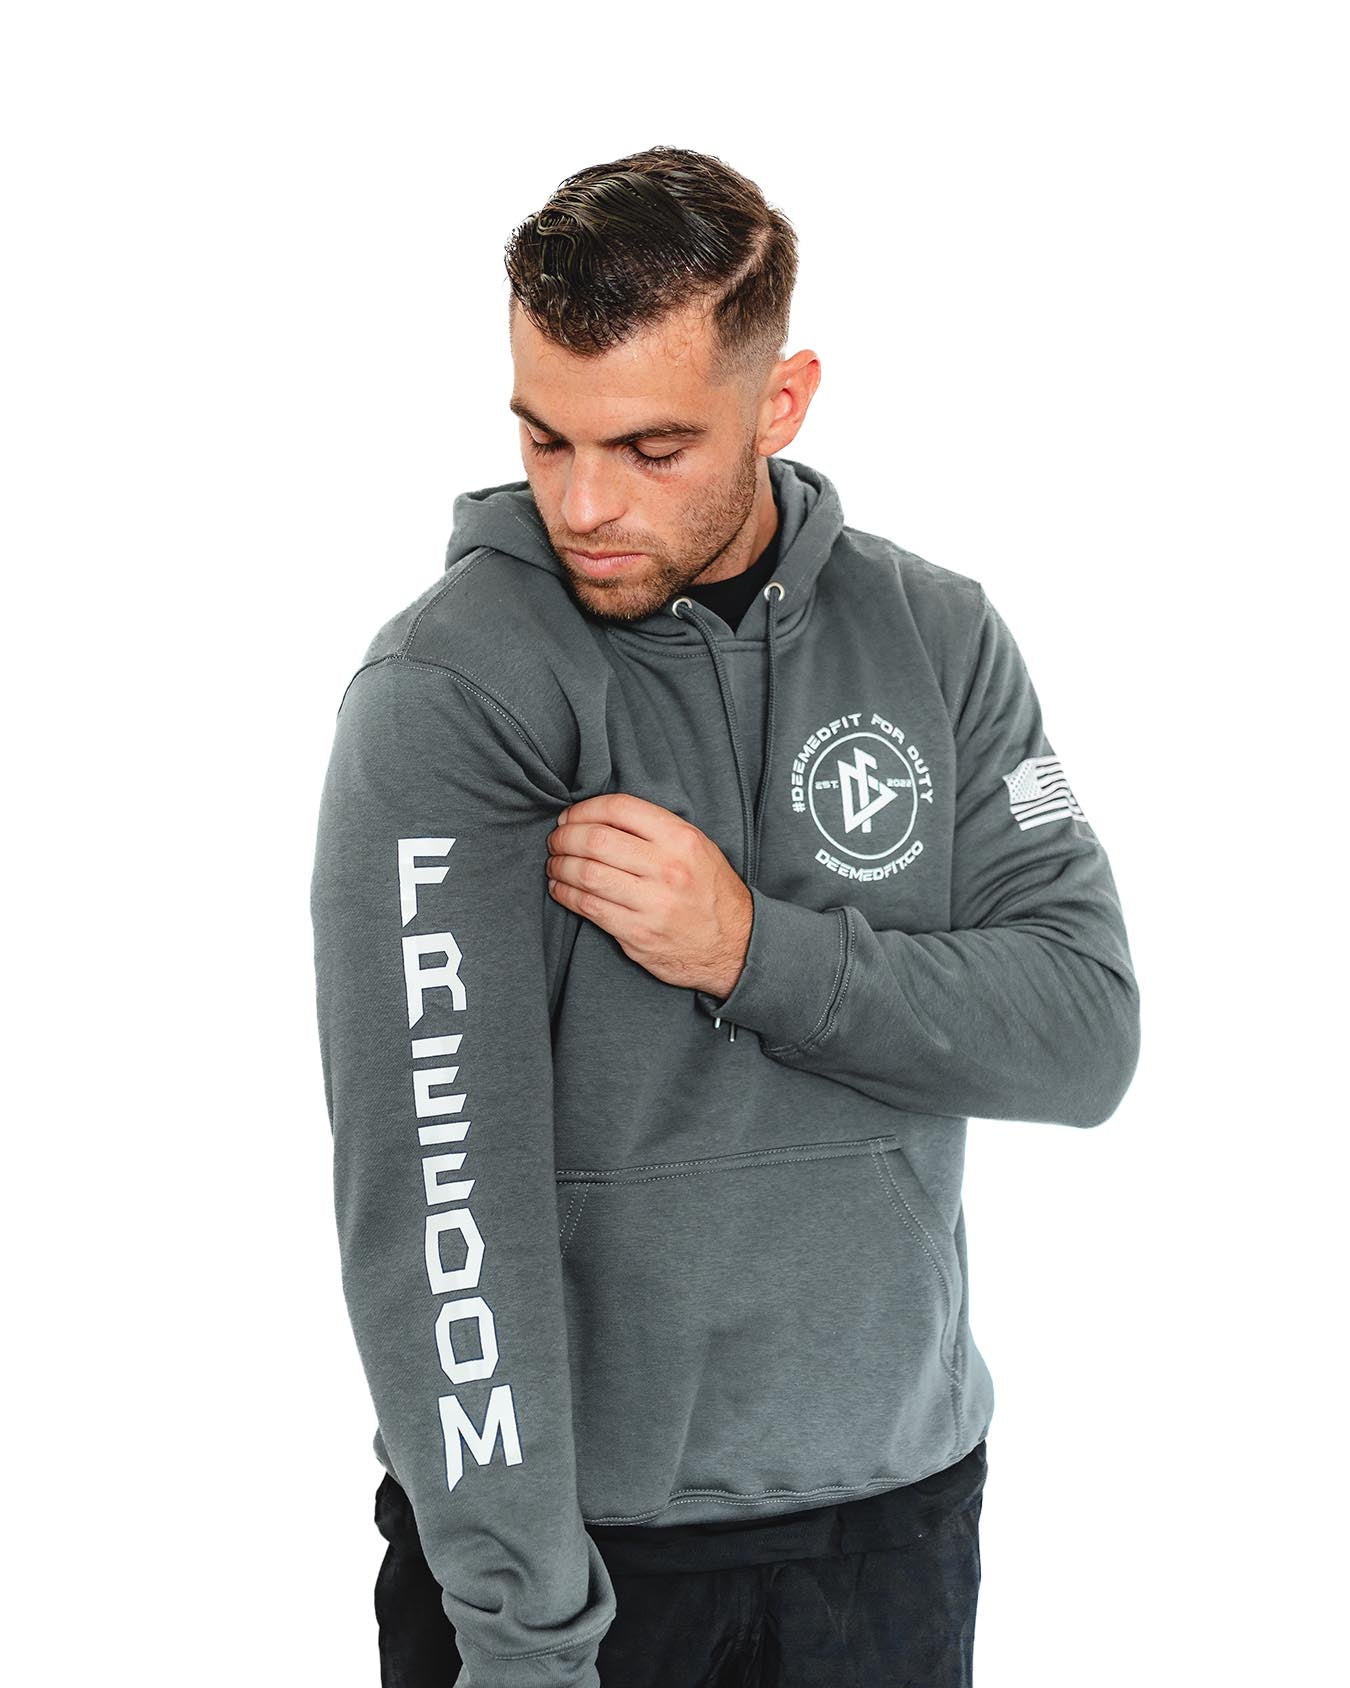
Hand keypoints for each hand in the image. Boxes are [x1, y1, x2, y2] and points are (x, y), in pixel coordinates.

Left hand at [545, 793, 751, 998]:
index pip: (619, 809)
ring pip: (587, 874)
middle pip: (596, 840)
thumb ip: (655, 829)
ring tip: (555, 864)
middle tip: (555, 840)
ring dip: (560, 866)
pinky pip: (588, 907)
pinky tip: (561, 888)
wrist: (736, 945)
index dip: (584, 809)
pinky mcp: (638, 935)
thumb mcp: (696, 847)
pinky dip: (565, 894)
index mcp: (681, 839)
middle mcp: (667, 869)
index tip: (570, 817)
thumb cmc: (709, 891)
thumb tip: (599, 816)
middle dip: (565, 837)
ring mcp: (652, 904)